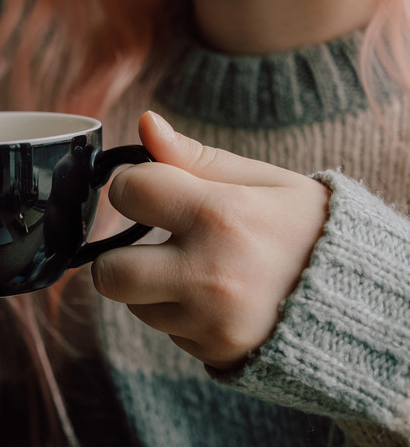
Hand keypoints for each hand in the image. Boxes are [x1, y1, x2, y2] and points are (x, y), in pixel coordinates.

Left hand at [92, 111, 330, 370]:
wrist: (366, 298)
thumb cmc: (311, 228)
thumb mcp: (265, 181)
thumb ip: (198, 158)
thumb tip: (147, 124)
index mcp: (222, 216)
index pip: (130, 192)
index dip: (132, 186)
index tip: (150, 191)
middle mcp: (210, 274)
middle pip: (109, 272)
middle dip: (119, 256)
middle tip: (151, 244)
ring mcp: (212, 320)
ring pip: (136, 305)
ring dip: (152, 288)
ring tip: (198, 270)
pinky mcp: (216, 351)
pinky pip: (168, 331)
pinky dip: (182, 315)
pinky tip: (219, 299)